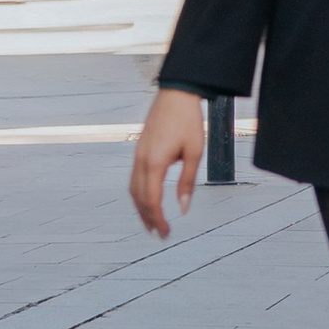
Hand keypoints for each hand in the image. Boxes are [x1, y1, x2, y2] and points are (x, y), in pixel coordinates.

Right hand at [129, 87, 205, 235]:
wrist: (176, 94)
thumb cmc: (188, 121)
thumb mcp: (195, 152)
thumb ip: (187, 182)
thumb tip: (183, 208)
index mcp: (154, 163)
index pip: (152, 200)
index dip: (158, 219)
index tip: (166, 233)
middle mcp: (140, 161)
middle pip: (139, 199)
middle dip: (148, 218)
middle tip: (160, 234)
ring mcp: (137, 155)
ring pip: (133, 190)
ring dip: (141, 208)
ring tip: (150, 222)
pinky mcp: (139, 150)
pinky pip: (134, 179)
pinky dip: (138, 194)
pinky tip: (147, 199)